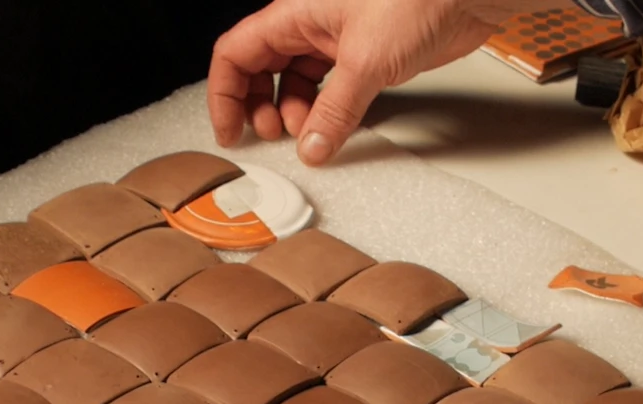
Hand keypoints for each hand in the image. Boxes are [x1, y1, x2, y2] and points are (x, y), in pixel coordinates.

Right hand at [208, 0, 563, 165]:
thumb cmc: (417, 0)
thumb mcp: (366, 63)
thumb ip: (334, 112)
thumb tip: (311, 148)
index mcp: (295, 13)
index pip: (237, 53)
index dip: (225, 94)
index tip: (231, 131)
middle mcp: (310, 24)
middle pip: (260, 68)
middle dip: (258, 106)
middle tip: (272, 136)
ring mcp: (336, 40)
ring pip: (294, 81)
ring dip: (292, 112)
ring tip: (307, 134)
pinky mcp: (364, 55)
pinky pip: (328, 88)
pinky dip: (323, 110)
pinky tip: (330, 128)